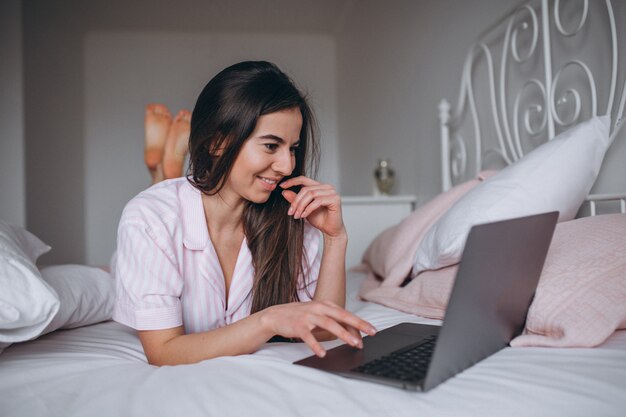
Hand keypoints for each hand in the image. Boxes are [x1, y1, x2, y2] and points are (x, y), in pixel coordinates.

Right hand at [261, 300, 376, 356]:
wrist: (276, 315)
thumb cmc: (300, 316)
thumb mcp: (318, 314)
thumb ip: (334, 321)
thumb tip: (353, 332)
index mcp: (325, 305)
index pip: (346, 314)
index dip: (359, 323)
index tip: (371, 331)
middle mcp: (318, 308)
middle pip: (342, 315)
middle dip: (358, 324)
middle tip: (370, 333)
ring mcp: (308, 316)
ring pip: (329, 324)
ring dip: (343, 334)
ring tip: (353, 344)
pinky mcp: (298, 326)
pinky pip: (309, 336)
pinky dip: (316, 345)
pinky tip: (322, 353)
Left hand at [280, 176, 345, 237]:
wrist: (330, 231)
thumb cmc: (319, 219)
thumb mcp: (303, 208)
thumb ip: (295, 200)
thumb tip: (284, 192)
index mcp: (319, 186)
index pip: (304, 179)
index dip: (292, 181)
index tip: (281, 186)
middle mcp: (326, 187)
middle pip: (306, 189)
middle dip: (296, 201)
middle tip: (290, 212)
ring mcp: (332, 192)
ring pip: (311, 194)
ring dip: (301, 206)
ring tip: (296, 215)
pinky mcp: (335, 199)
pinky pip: (317, 201)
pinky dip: (308, 209)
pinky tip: (303, 216)